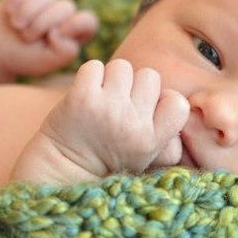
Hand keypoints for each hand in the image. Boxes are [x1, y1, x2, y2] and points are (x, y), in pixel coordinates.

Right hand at [0, 0, 98, 86]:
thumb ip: (66, 50)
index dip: (74, 25)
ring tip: (17, 25)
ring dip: (29, 10)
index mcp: (77, 32)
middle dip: (42, 23)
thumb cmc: (26, 58)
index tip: (53, 35)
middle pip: (66, 6)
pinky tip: (10, 10)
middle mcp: (66, 13)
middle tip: (26, 37)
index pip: (88, 21)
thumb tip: (61, 29)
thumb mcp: (49, 62)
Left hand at [18, 59, 189, 182]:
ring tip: (102, 99)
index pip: (178, 102)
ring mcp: (108, 109)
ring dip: (111, 78)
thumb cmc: (108, 158)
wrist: (60, 172)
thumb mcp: (146, 155)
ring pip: (123, 66)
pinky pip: (94, 66)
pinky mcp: (81, 97)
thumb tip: (177, 103)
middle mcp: (133, 124)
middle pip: (150, 76)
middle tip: (118, 106)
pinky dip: (89, 76)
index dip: (163, 100)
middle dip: (135, 86)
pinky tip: (85, 95)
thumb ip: (168, 132)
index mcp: (152, 140)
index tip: (146, 112)